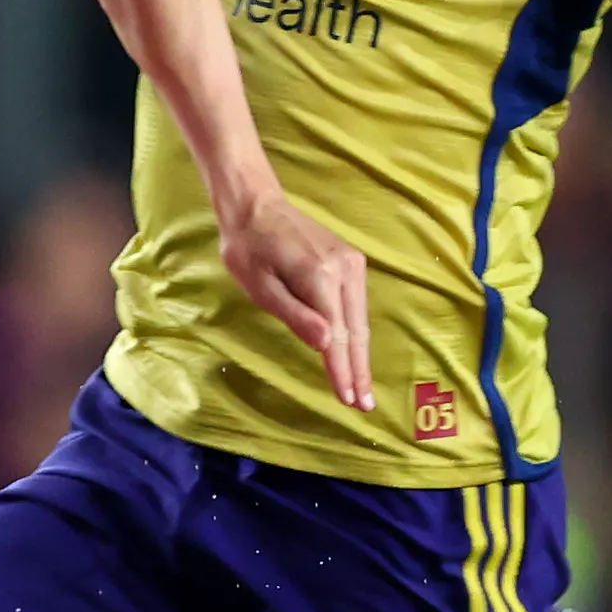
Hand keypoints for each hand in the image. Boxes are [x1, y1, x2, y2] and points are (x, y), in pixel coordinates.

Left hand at [219, 188, 373, 411]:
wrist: (256, 206)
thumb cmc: (248, 248)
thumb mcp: (260, 287)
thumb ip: (295, 316)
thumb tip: (327, 344)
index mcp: (320, 278)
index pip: (336, 336)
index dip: (342, 371)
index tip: (350, 401)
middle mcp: (345, 270)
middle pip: (356, 331)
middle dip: (358, 369)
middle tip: (364, 405)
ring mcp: (352, 263)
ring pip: (360, 319)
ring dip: (360, 354)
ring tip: (361, 387)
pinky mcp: (351, 260)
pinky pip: (356, 305)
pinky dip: (356, 332)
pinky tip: (354, 352)